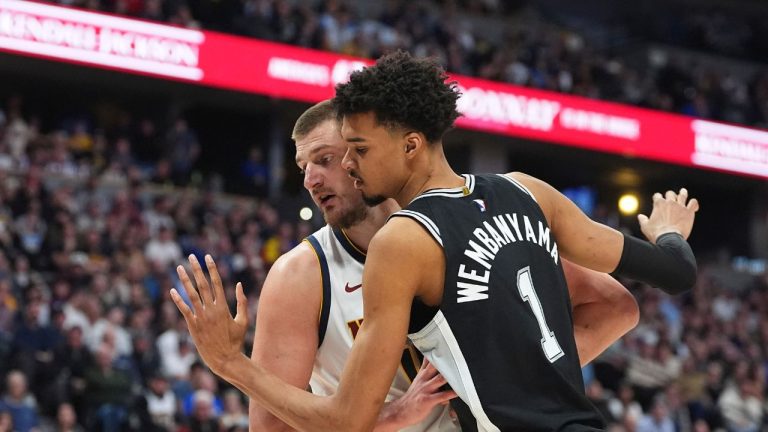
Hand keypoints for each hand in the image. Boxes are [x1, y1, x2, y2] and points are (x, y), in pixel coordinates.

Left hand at [171, 254, 247, 376]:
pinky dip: (178, 300)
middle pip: (202, 284)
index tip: (208, 257)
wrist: (225, 359)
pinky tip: (172, 290)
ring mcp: (200, 317)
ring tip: (179, 268)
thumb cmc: (236, 340)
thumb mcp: (243, 320)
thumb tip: (239, 284)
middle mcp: (211, 309)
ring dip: (185, 280)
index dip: (212, 269)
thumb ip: (242, 302)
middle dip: (197, 269)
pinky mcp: (193, 326)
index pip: (216, 282)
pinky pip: (184, 310)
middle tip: (191, 257)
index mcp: (223, 306)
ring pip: (191, 294)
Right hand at [380, 358, 456, 429]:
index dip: (436, 352)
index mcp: (422, 374)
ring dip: (449, 376)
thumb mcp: (418, 381)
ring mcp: (426, 389)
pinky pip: (441, 396)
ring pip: (439, 379)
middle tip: (455, 354)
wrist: (401, 411)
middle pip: (435, 366)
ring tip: (459, 372)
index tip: (444, 344)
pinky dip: (450, 394)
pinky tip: (457, 392)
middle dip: (445, 360)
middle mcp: (424, 380)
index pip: (429, 360)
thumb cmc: (412, 397)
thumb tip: (434, 365)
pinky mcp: (427, 400)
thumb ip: (428, 374)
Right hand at [638, 188, 698, 242]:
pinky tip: (694, 206)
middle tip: (670, 198)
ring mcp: (680, 206)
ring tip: (683, 192)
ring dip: (683, 193)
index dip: (657, 198)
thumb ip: (643, 219)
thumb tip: (640, 216)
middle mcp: (670, 202)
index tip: (657, 201)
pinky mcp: (689, 212)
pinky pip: (693, 203)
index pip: (657, 195)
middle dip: (669, 195)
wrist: (669, 239)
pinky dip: (694, 203)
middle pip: (670, 193)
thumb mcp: (645, 226)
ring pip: (683, 195)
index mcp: (659, 204)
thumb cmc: (656, 233)